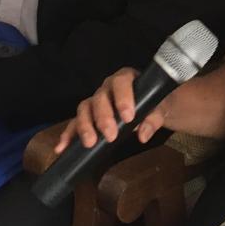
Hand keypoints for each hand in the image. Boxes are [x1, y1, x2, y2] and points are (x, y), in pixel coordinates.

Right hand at [54, 66, 180, 156]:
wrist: (152, 107)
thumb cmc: (156, 102)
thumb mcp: (161, 108)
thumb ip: (154, 118)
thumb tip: (143, 134)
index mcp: (126, 78)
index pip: (121, 82)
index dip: (123, 98)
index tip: (128, 117)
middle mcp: (107, 88)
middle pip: (99, 98)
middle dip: (103, 117)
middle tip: (111, 135)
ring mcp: (96, 101)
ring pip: (84, 108)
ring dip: (85, 125)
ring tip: (89, 142)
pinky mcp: (89, 116)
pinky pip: (75, 123)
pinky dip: (68, 134)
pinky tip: (62, 147)